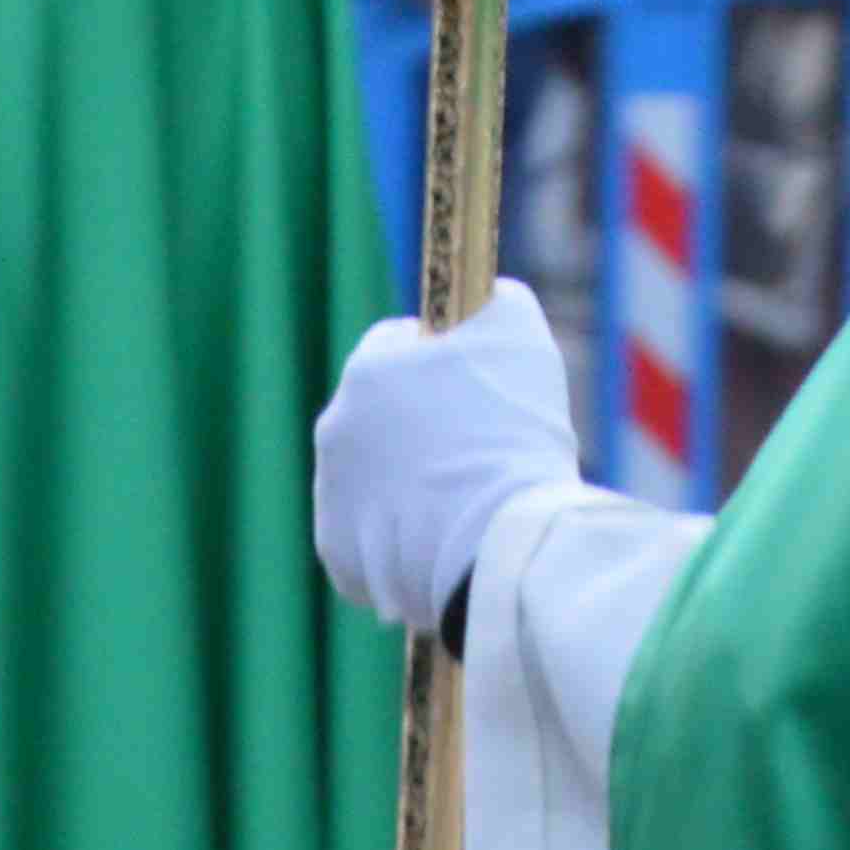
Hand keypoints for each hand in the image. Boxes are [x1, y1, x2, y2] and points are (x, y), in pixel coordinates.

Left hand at [311, 279, 576, 632]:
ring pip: (374, 479)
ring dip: (410, 487)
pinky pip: (369, 540)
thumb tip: (485, 298)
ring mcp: (331, 492)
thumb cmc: (512, 430)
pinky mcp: (338, 552)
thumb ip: (493, 301)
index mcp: (368, 368)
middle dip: (420, 429)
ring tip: (466, 507)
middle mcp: (335, 426)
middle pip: (381, 419)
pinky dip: (400, 542)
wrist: (496, 538)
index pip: (396, 348)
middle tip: (476, 452)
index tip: (474, 389)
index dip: (440, 363)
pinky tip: (444, 543)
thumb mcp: (518, 332)